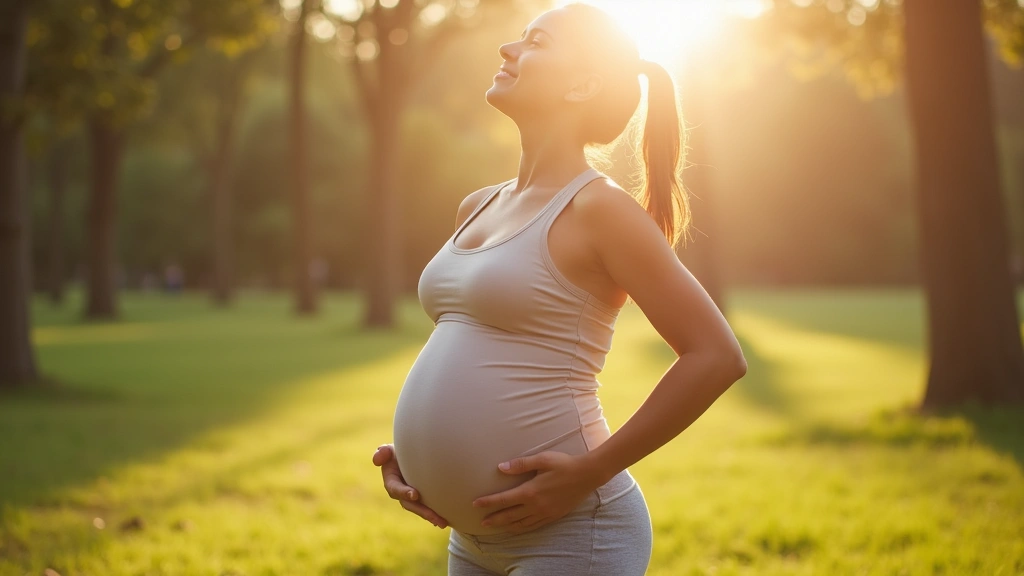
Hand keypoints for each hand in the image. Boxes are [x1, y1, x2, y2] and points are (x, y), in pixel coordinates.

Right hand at [372, 443, 447, 528]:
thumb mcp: (390, 450)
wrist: (412, 454)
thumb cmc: (400, 451)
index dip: (403, 492)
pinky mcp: (422, 499)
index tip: (415, 495)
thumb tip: (377, 460)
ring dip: (431, 516)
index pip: (395, 489)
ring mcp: (412, 497)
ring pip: (420, 509)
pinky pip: (428, 508)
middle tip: (434, 517)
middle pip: (410, 504)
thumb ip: (383, 452)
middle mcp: (401, 493)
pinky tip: (448, 520)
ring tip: (443, 523)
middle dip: (421, 511)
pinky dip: (437, 514)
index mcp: (391, 482)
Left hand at [470, 451, 605, 534]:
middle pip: (509, 516)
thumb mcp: (542, 459)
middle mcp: (536, 506)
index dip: (488, 503)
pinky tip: (518, 526)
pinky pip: (534, 525)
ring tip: (496, 526)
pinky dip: (522, 527)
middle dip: (494, 519)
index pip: (504, 500)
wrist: (588, 475)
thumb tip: (500, 468)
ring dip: (507, 526)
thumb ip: (520, 464)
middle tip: (481, 522)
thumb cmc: (564, 464)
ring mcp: (545, 513)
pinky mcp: (553, 516)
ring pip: (521, 524)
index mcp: (531, 491)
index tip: (475, 504)